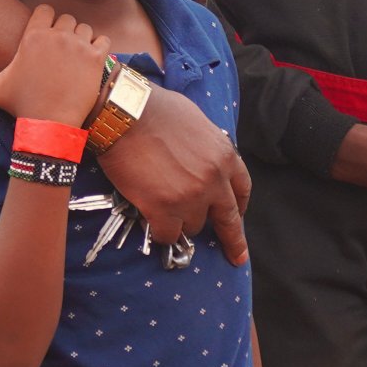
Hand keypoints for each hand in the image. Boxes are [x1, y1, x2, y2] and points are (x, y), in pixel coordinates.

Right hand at [0, 3, 108, 122]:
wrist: (49, 123)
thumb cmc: (22, 105)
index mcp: (32, 36)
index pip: (45, 9)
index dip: (47, 20)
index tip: (47, 34)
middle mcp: (56, 36)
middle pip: (67, 18)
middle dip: (65, 30)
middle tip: (62, 50)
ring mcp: (77, 46)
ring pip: (85, 28)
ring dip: (82, 38)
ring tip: (76, 56)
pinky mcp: (95, 58)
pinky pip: (103, 39)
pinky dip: (100, 47)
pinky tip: (91, 60)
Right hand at [99, 89, 252, 263]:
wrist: (124, 115)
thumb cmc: (156, 110)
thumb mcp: (197, 122)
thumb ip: (207, 147)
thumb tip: (203, 158)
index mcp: (225, 156)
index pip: (242, 188)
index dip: (240, 204)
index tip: (238, 214)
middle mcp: (214, 180)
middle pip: (228, 218)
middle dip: (233, 240)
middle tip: (237, 256)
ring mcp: (191, 197)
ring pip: (194, 226)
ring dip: (181, 221)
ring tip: (163, 206)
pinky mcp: (164, 209)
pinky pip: (169, 235)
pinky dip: (162, 232)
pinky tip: (153, 222)